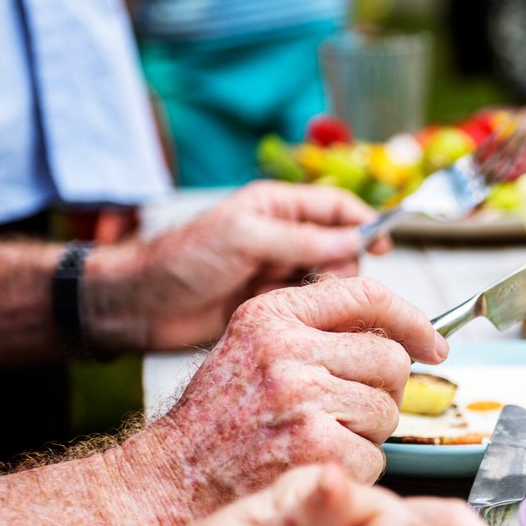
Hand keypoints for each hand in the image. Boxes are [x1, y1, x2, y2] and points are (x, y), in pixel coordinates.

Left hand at [89, 181, 388, 351]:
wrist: (142, 305)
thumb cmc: (183, 260)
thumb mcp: (244, 238)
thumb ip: (300, 240)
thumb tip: (352, 241)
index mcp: (276, 207)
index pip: (337, 206)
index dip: (364, 222)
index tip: (383, 245)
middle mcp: (282, 237)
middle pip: (340, 247)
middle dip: (343, 265)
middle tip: (324, 283)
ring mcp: (276, 272)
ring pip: (327, 281)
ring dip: (325, 292)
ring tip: (299, 301)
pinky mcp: (271, 305)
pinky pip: (308, 308)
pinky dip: (310, 314)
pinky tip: (293, 319)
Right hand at [121, 276, 444, 494]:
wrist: (169, 484)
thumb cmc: (217, 423)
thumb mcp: (251, 349)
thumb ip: (313, 330)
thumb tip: (397, 331)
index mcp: (272, 315)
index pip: (368, 294)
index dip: (413, 320)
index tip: (434, 344)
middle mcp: (287, 349)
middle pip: (391, 359)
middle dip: (382, 391)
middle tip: (345, 414)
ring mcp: (303, 399)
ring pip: (388, 410)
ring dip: (366, 435)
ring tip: (316, 441)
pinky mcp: (318, 449)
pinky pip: (377, 456)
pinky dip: (356, 472)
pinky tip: (314, 470)